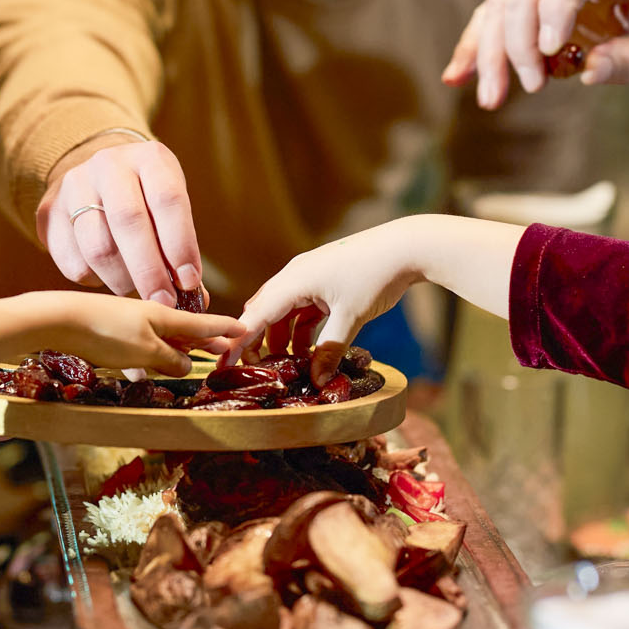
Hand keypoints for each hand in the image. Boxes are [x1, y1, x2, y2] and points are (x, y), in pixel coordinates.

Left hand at [0, 290, 243, 375]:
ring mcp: (128, 322)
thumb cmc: (105, 334)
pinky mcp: (107, 332)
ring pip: (159, 339)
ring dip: (174, 353)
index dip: (225, 329)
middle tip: (225, 349)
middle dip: (203, 341)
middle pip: (183, 330)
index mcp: (164, 316)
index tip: (245, 328)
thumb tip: (188, 366)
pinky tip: (139, 375)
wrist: (57, 318)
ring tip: (189, 365)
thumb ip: (170, 360)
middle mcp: (149, 315)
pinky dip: (144, 359)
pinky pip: (135, 348)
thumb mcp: (145, 352)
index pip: (203, 324)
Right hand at [35, 135, 203, 305]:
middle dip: (149, 270)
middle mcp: (108, 164)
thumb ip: (181, 250)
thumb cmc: (147, 202)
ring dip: (122, 280)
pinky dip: (96, 280)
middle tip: (163, 302)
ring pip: (98, 247)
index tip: (189, 281)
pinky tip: (107, 276)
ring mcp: (74, 186)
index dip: (180, 244)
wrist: (98, 180)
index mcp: (150, 158)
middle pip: (128, 221)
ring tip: (136, 291)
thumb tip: (197, 299)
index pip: (167, 199)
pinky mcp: (49, 212)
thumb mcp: (170, 211)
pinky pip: (73, 261)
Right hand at [229, 222, 426, 385]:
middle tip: (253, 369)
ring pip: (283, 311)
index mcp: (294, 281)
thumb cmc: (375, 276)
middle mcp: (295, 275)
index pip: (255, 316)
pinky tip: (308, 349)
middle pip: (263, 311)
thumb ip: (330, 350)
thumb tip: (317, 381)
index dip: (238, 343)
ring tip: (287, 365)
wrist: (405, 247)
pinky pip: (301, 307)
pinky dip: (300, 329)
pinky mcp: (324, 279)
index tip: (222, 364)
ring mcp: (309, 275)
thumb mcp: (351, 317)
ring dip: (281, 337)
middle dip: (256, 341)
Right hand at [443, 0, 628, 109]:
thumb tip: (591, 73)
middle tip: (532, 88)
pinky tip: (456, 77)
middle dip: (519, 43)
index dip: (557, 6)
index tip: (551, 50)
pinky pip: (492, 17)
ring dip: (489, 53)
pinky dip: (474, 46)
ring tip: (489, 99)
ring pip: (500, 7)